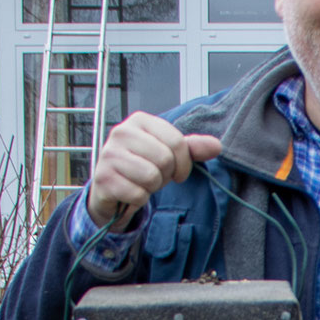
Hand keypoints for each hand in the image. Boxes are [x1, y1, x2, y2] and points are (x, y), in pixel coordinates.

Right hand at [85, 111, 222, 227]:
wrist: (112, 186)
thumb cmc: (142, 165)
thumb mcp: (169, 153)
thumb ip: (192, 148)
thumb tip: (216, 146)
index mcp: (140, 121)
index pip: (177, 142)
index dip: (184, 163)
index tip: (177, 170)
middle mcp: (121, 133)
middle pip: (165, 159)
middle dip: (166, 175)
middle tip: (155, 175)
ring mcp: (109, 155)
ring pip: (151, 177)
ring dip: (152, 187)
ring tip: (142, 182)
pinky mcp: (103, 179)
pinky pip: (138, 194)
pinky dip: (139, 199)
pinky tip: (130, 191)